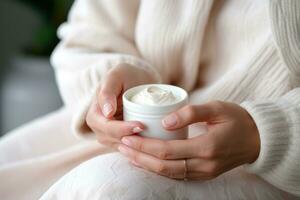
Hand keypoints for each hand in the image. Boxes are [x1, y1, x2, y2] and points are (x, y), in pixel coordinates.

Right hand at [86, 64, 156, 148]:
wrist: (134, 80)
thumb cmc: (124, 76)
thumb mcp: (116, 76)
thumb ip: (108, 92)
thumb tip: (107, 113)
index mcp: (94, 113)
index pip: (106, 127)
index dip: (122, 129)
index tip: (141, 125)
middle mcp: (99, 127)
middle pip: (113, 139)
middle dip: (132, 138)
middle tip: (150, 133)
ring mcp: (109, 136)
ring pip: (121, 147)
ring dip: (137, 144)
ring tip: (154, 138)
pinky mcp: (120, 139)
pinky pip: (128, 148)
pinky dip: (139, 146)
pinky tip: (152, 142)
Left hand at [118, 101, 259, 179]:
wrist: (257, 139)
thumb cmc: (237, 119)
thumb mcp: (216, 108)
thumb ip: (190, 113)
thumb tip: (164, 122)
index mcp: (206, 147)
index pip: (167, 150)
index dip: (144, 145)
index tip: (127, 137)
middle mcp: (204, 164)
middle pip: (164, 166)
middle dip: (140, 157)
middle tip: (121, 145)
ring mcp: (204, 172)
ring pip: (169, 174)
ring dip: (146, 165)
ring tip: (128, 154)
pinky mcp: (204, 174)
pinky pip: (177, 175)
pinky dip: (159, 169)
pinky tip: (147, 162)